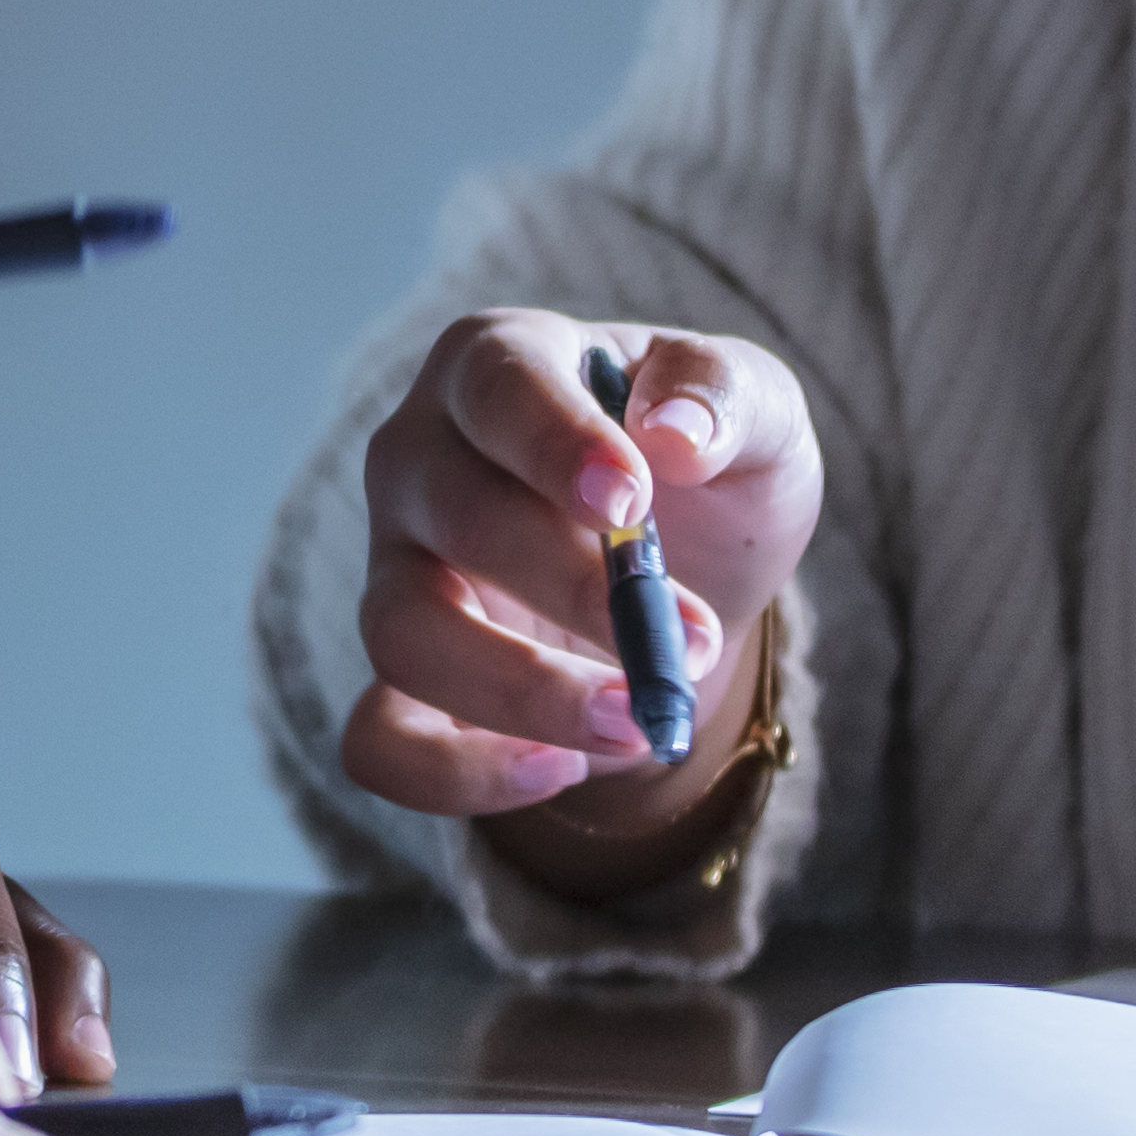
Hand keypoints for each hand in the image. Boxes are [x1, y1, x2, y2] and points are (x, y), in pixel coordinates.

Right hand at [334, 315, 821, 886]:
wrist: (698, 573)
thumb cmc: (710, 465)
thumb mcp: (755, 414)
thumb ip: (726, 395)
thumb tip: (677, 437)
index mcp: (496, 364)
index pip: (499, 387)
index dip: (555, 444)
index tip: (630, 503)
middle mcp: (419, 459)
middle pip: (457, 517)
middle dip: (577, 590)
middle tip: (688, 643)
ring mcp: (395, 572)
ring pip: (404, 634)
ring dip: (523, 691)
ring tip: (641, 724)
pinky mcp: (399, 681)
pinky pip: (380, 742)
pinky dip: (458, 771)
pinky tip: (562, 769)